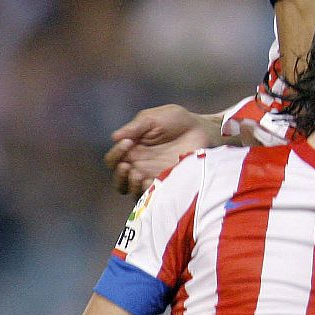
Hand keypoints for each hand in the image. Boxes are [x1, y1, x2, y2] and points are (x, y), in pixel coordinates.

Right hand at [103, 105, 217, 193]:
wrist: (202, 129)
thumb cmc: (177, 121)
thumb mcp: (153, 118)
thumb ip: (135, 127)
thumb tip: (114, 137)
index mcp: (131, 151)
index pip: (113, 160)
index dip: (115, 153)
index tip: (128, 142)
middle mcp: (139, 166)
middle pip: (119, 181)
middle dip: (119, 176)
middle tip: (128, 166)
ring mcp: (153, 177)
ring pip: (133, 192)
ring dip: (132, 186)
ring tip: (138, 175)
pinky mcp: (168, 184)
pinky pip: (153, 196)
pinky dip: (149, 192)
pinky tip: (151, 182)